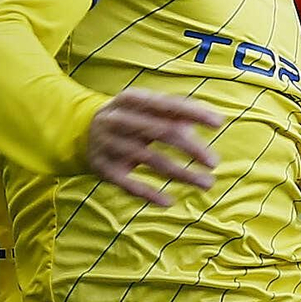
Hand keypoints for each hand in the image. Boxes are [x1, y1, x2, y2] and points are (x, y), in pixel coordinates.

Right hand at [86, 88, 222, 206]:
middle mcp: (118, 120)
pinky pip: (129, 184)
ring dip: (181, 174)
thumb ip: (177, 111)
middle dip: (192, 148)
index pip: (168, 105)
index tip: (219, 123)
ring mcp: (110, 145)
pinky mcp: (103, 169)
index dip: (194, 113)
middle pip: (162, 132)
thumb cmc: (130, 116)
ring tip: (206, 183)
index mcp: (131, 99)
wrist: (81, 131)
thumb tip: (213, 120)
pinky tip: (169, 202)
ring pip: (151, 160)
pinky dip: (150, 194)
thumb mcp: (147, 106)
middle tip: (214, 162)